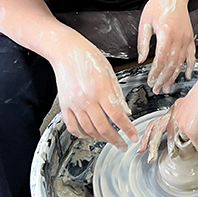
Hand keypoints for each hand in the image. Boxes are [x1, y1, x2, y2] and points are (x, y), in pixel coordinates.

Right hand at [49, 35, 136, 149]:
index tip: (133, 137)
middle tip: (122, 145)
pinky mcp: (64, 106)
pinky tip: (89, 136)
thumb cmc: (89, 58)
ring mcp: (74, 104)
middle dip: (115, 140)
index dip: (127, 129)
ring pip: (88, 130)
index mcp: (101, 90)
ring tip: (108, 140)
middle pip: (103, 128)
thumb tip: (125, 112)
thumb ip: (117, 95)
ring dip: (100, 139)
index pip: (117, 116)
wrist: (66, 51)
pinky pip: (72, 126)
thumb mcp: (110, 73)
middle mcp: (87, 100)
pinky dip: (82, 135)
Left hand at [138, 0, 195, 93]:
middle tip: (157, 89)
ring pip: (181, 63)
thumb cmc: (158, 5)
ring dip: (174, 77)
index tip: (150, 81)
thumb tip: (142, 60)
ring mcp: (186, 38)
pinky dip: (189, 66)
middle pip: (172, 64)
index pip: (161, 60)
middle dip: (163, 79)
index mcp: (166, 34)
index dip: (155, 73)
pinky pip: (191, 55)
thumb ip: (143, 43)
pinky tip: (186, 75)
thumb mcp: (145, 22)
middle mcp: (179, 38)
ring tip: (167, 87)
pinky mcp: (190, 38)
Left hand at [142, 67, 197, 149]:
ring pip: (184, 146)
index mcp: (177, 108)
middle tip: (148, 157)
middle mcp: (175, 114)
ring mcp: (181, 123)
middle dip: (151, 146)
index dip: (151, 135)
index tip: (145, 146)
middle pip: (157, 132)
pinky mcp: (190, 131)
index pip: (158, 123)